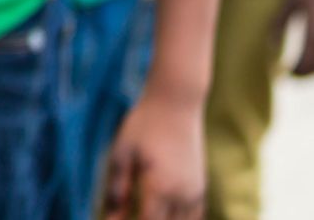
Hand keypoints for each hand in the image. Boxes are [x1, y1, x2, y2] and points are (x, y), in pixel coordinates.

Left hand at [102, 96, 204, 219]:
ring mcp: (196, 193)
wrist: (176, 104)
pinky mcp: (201, 187)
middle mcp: (183, 196)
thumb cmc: (144, 125)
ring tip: (143, 212)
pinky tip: (164, 214)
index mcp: (160, 189)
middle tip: (126, 214)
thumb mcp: (122, 154)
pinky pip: (195, 217)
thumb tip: (111, 218)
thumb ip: (117, 189)